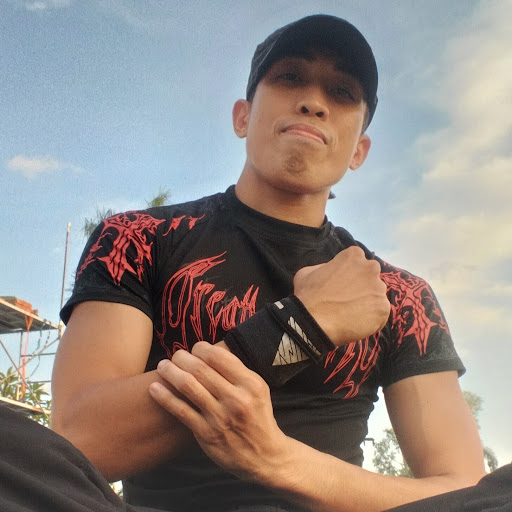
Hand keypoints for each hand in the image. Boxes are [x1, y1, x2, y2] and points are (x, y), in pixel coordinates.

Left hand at [149, 342, 288, 480]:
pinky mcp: (207, 434)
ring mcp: (220, 417)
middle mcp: (236, 398)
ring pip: (188, 386)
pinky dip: (164, 397)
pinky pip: (180, 411)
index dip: (200, 348)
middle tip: (175, 355)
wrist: (264, 455)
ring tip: (162, 367)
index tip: (194, 349)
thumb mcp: (257, 389)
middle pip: (200, 369)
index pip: (218, 356)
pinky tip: (154, 389)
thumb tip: (209, 351)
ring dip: (170, 372)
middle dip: (181, 358)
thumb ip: (237, 371)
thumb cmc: (257, 416)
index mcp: (250, 383)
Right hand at [293, 246, 389, 344]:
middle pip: (371, 276)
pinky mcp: (383, 308)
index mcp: (353, 255)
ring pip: (376, 296)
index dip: (350, 273)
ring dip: (367, 303)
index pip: (358, 261)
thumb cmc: (308, 295)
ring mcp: (379, 289)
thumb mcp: (308, 271)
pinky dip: (371, 320)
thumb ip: (325, 266)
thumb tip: (332, 271)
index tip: (342, 284)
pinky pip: (379, 314)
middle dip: (363, 285)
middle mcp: (371, 268)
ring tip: (351, 314)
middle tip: (348, 299)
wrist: (313, 321)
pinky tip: (355, 324)